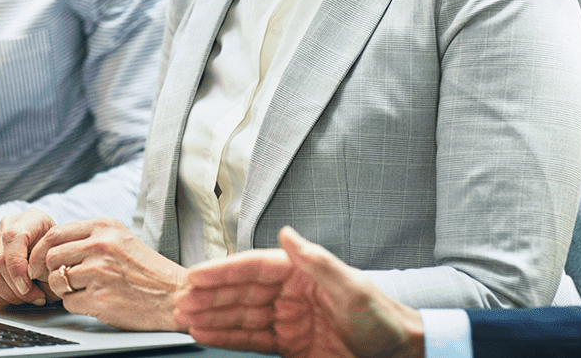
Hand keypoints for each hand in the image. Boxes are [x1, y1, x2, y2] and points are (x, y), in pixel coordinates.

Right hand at [0, 208, 57, 306]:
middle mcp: (7, 225)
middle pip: (0, 262)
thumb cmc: (55, 253)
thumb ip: (44, 262)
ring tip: (26, 298)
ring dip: (8, 295)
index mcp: (29, 218)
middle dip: (18, 288)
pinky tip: (12, 298)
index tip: (28, 288)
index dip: (18, 269)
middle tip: (35, 298)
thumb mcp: (57, 253)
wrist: (49, 254)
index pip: (12, 239)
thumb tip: (30, 275)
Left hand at [29, 217, 186, 330]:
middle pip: (51, 256)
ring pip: (57, 280)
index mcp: (104, 227)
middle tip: (54, 281)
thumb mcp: (121, 240)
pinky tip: (92, 301)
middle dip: (47, 271)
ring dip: (63, 290)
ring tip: (80, 291)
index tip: (38, 262)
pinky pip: (69, 302)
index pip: (55, 233)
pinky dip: (76, 304)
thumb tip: (53, 246)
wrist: (173, 295)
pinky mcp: (100, 297)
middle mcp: (101, 245)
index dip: (40, 249)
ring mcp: (100, 271)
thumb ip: (90, 238)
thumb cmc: (147, 271)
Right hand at [175, 226, 423, 357]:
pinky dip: (227, 337)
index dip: (223, 272)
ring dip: (212, 317)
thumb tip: (287, 233)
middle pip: (241, 293)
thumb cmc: (383, 319)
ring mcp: (287, 319)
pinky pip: (251, 339)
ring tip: (185, 320)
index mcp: (301, 272)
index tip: (196, 276)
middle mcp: (289, 293)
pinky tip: (207, 334)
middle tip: (181, 303)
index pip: (254, 268)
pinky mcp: (288, 344)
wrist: (399, 355)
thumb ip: (318, 261)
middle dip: (209, 298)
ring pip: (240, 316)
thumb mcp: (353, 288)